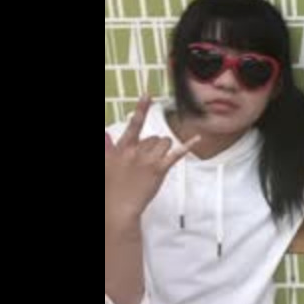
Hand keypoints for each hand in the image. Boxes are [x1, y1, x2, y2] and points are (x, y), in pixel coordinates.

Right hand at [105, 96, 199, 219]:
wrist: (117, 208)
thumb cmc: (111, 188)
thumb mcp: (106, 164)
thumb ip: (107, 148)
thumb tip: (105, 134)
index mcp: (121, 148)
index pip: (133, 125)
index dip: (141, 109)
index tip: (148, 94)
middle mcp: (135, 151)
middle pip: (154, 137)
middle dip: (153, 147)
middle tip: (145, 163)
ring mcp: (148, 160)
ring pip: (165, 142)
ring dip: (163, 150)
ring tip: (154, 165)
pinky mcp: (159, 169)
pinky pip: (176, 153)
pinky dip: (187, 145)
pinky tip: (197, 138)